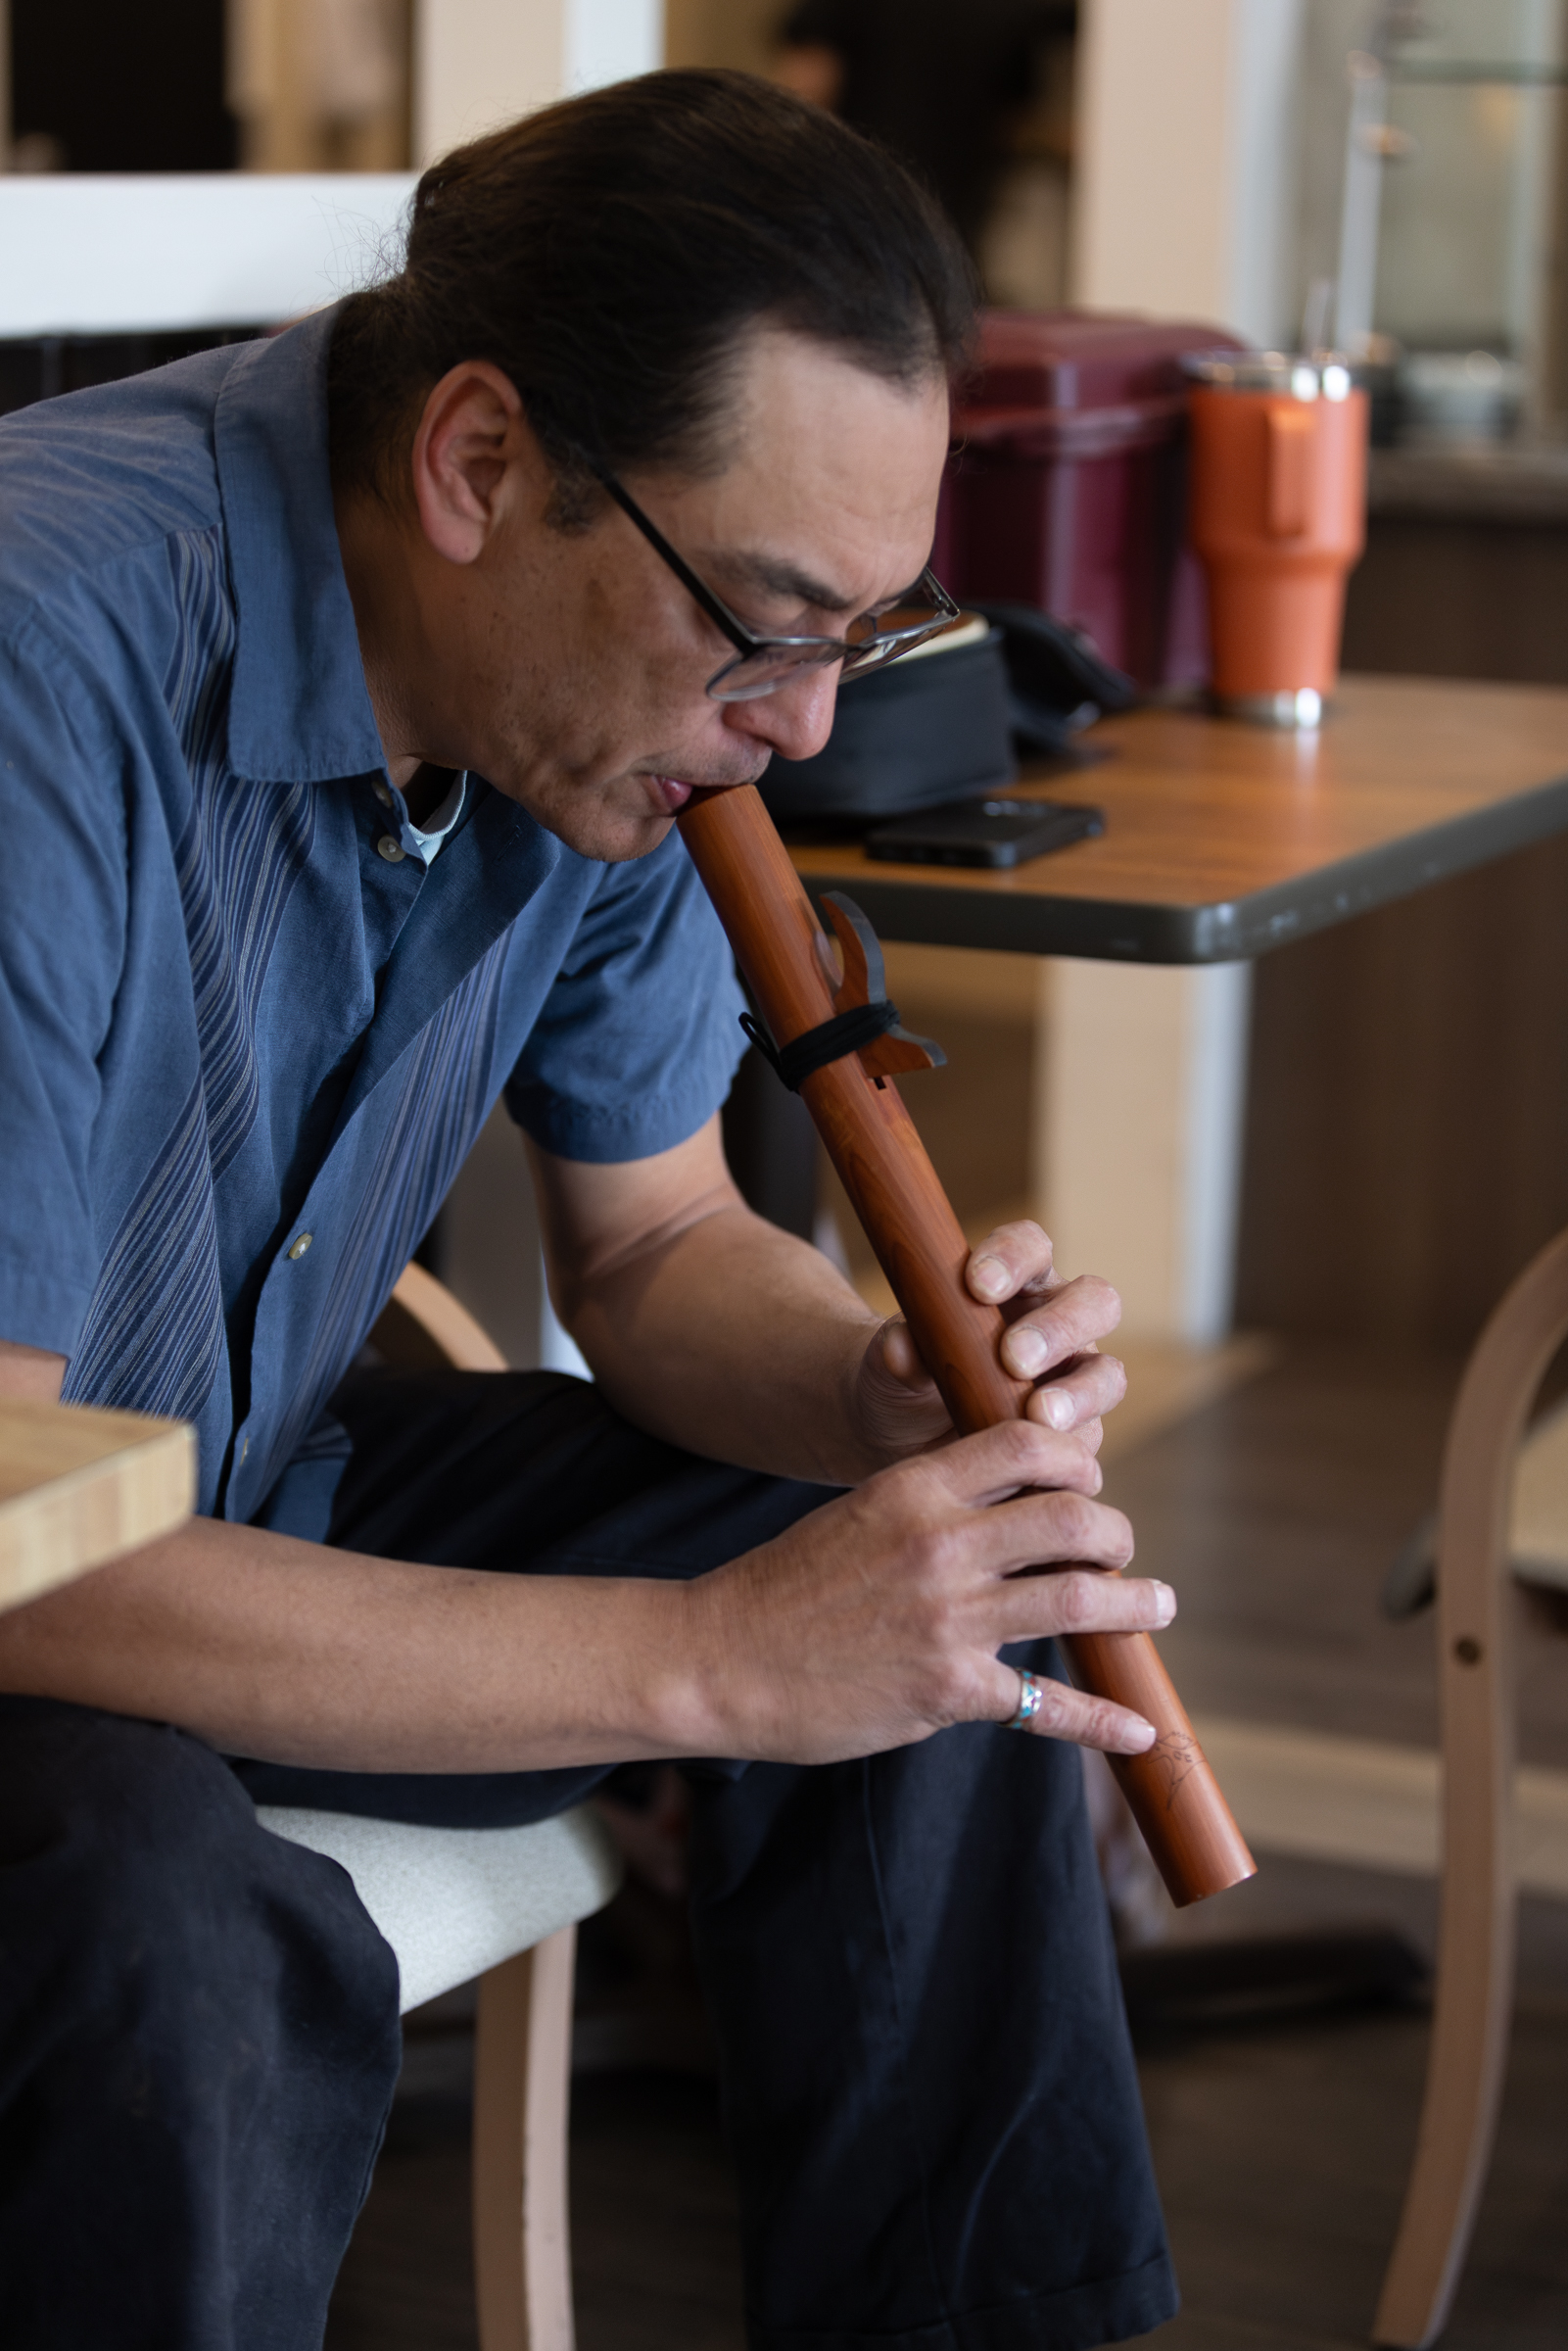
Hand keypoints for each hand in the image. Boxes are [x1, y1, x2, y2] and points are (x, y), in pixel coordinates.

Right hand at [685, 1417, 1171, 1763]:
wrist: (719, 1658)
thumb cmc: (788, 1586)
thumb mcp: (861, 1515)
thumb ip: (933, 1507)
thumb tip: (1010, 1512)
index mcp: (914, 1488)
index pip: (1029, 1447)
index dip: (1075, 1463)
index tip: (1086, 1486)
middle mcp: (940, 1544)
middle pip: (1074, 1520)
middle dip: (1115, 1535)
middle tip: (1121, 1553)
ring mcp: (948, 1619)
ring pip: (1079, 1600)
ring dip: (1135, 1605)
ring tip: (1156, 1605)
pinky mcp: (946, 1691)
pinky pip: (1046, 1706)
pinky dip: (1102, 1722)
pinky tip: (1138, 1732)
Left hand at [847, 1219, 1126, 1466]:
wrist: (907, 1440)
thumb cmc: (905, 1379)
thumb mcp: (889, 1364)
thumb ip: (898, 1350)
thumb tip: (902, 1346)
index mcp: (1017, 1280)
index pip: (1031, 1248)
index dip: (1013, 1257)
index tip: (977, 1284)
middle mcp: (1058, 1322)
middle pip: (1095, 1302)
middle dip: (1059, 1328)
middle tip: (1015, 1357)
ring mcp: (1077, 1379)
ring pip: (1107, 1374)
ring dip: (1078, 1394)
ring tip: (1038, 1415)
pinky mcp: (1079, 1434)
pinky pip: (1092, 1438)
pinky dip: (1069, 1449)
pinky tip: (1040, 1464)